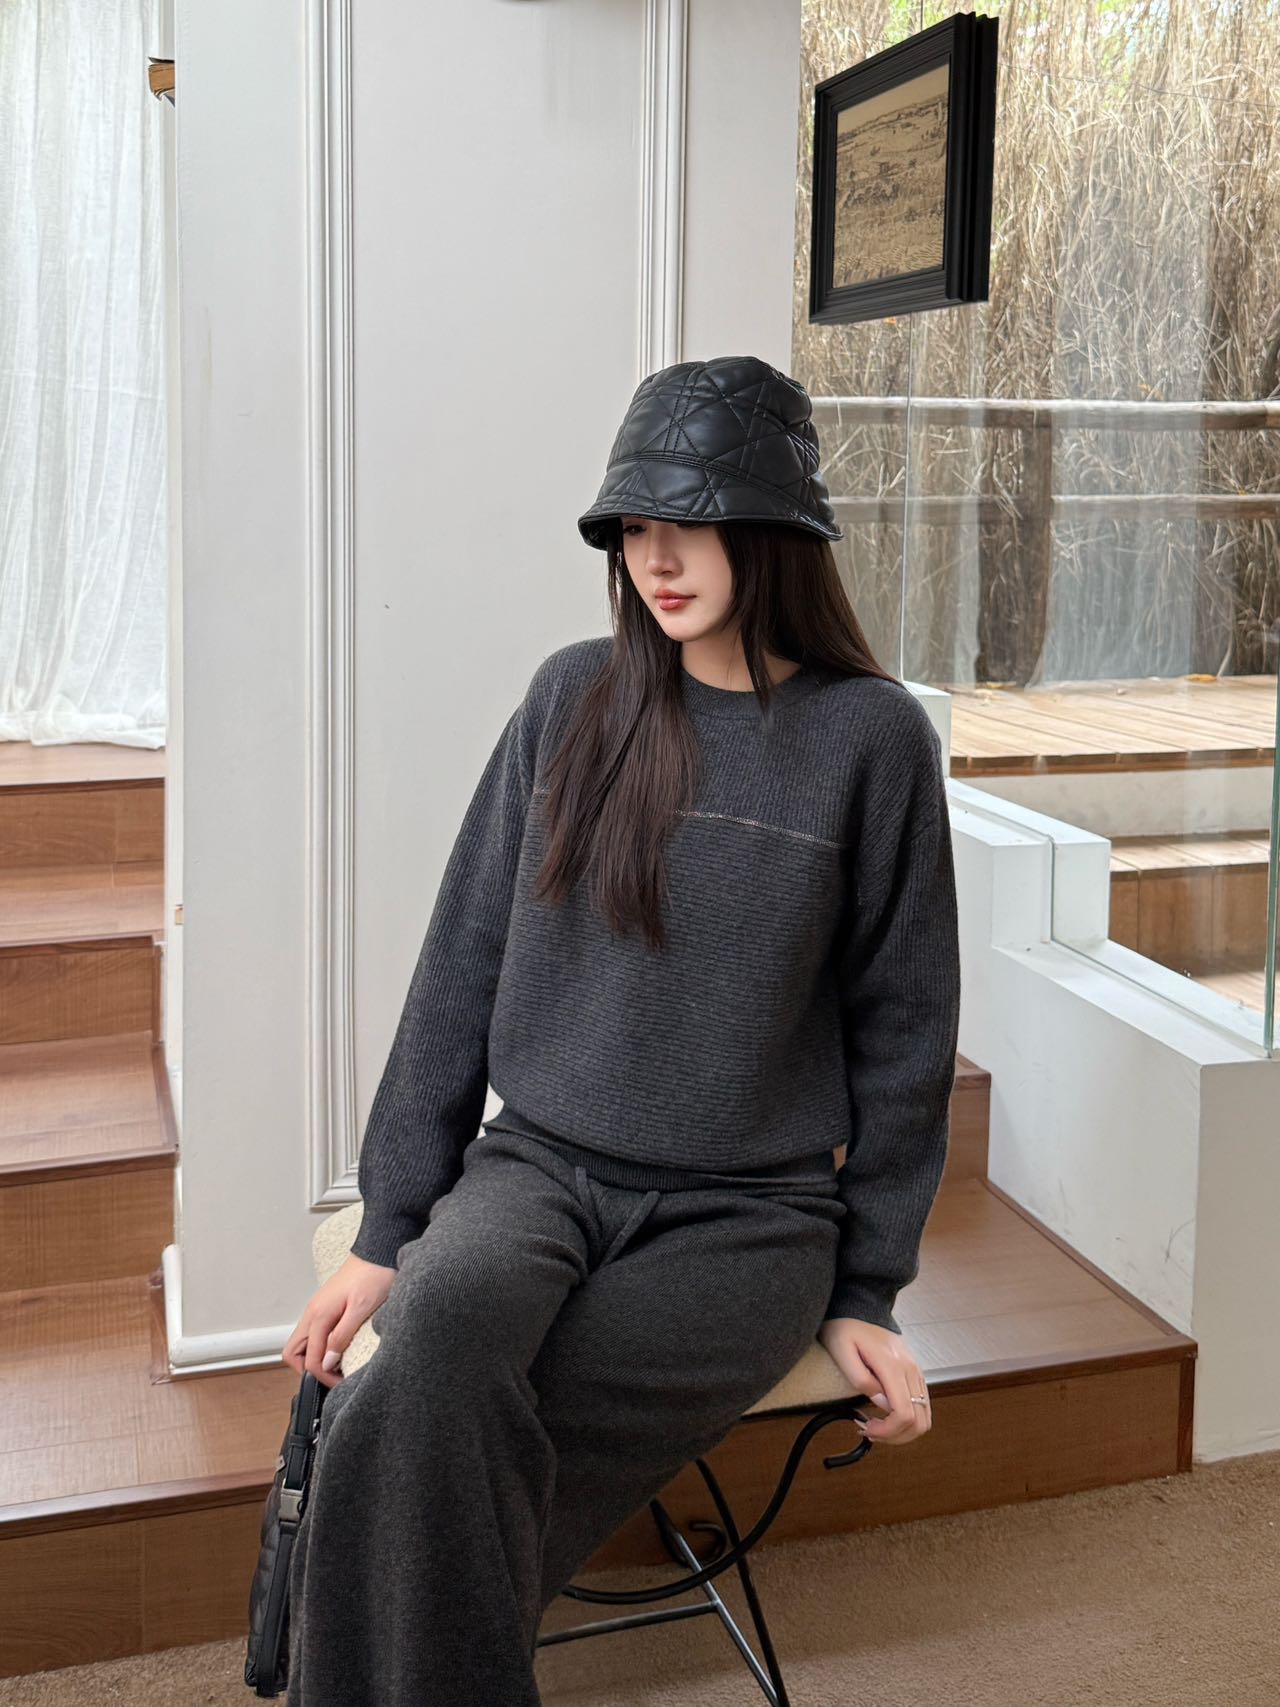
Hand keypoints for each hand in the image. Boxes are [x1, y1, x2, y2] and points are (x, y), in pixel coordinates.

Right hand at [282, 1253, 397, 1389]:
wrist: (379, 1250)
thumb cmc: (375, 1274)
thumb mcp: (362, 1308)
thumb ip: (342, 1336)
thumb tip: (327, 1362)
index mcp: (319, 1315)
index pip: (310, 1359)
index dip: (323, 1376)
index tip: (340, 1383)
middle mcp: (313, 1312)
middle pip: (294, 1352)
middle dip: (308, 1369)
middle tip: (332, 1376)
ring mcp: (317, 1308)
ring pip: (302, 1343)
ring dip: (313, 1357)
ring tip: (336, 1365)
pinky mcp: (325, 1306)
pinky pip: (313, 1332)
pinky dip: (320, 1345)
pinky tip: (338, 1347)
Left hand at [817, 1316, 932, 1445]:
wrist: (861, 1306)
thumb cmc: (847, 1327)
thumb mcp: (842, 1351)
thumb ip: (861, 1379)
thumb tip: (881, 1403)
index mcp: (892, 1365)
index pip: (904, 1414)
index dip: (888, 1431)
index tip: (867, 1428)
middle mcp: (910, 1369)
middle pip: (919, 1421)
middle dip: (895, 1436)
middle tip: (870, 1430)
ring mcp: (916, 1371)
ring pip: (924, 1417)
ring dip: (902, 1431)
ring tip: (877, 1425)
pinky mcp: (915, 1372)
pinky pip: (922, 1405)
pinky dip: (907, 1419)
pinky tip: (886, 1415)